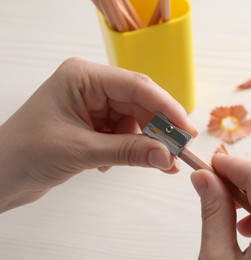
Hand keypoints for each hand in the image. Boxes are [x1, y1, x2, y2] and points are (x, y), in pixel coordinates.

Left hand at [0, 57, 196, 211]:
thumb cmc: (25, 153)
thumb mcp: (82, 150)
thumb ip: (128, 151)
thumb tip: (166, 156)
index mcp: (84, 76)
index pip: (137, 86)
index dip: (166, 108)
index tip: (186, 130)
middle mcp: (91, 86)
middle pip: (140, 103)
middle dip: (159, 130)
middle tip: (178, 152)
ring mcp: (93, 105)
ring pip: (135, 121)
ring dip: (144, 143)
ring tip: (155, 165)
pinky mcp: (93, 123)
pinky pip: (124, 133)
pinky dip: (129, 149)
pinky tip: (114, 165)